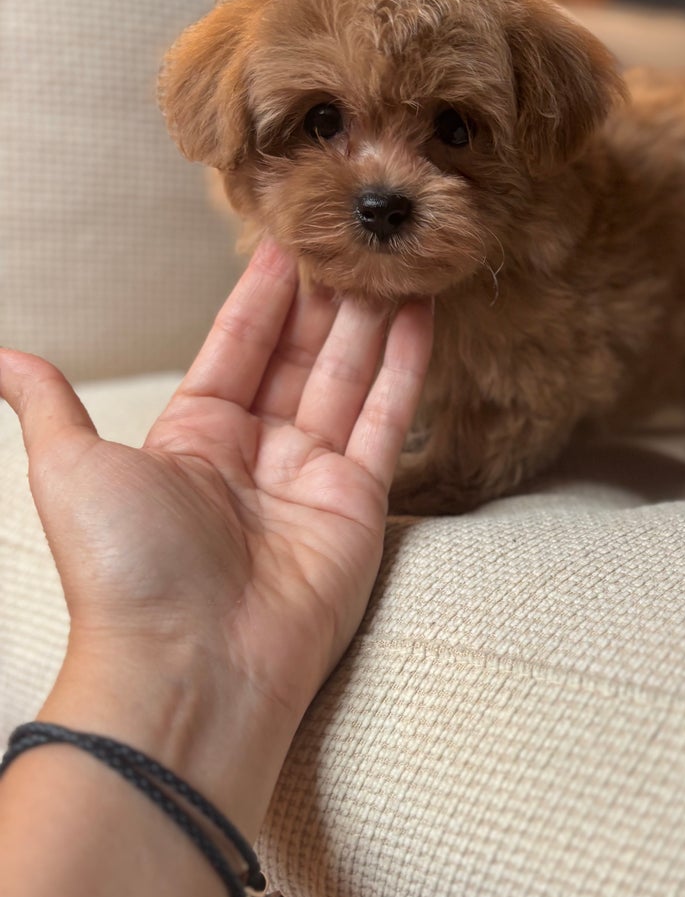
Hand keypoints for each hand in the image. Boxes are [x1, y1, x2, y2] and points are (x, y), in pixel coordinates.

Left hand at [0, 238, 432, 827]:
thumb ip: (52, 404)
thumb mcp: (68, 467)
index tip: (284, 236)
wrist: (187, 664)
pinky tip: (419, 312)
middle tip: (350, 232)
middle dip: (323, 295)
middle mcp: (256, 453)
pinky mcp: (360, 503)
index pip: (235, 346)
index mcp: (192, 438)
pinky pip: (387, 420)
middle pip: (298, 355)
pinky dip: (405, 365)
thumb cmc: (121, 569)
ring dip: (370, 317)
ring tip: (391, 255)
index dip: (260, 293)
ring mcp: (312, 477)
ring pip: (348, 377)